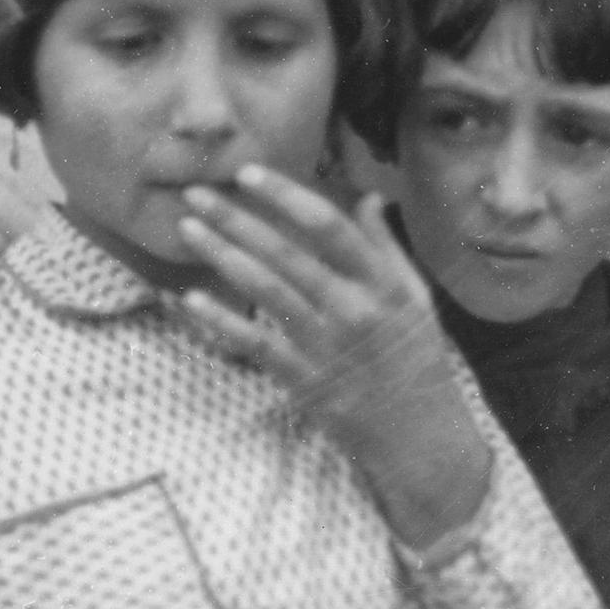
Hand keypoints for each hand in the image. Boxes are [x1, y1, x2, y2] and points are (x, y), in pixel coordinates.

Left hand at [175, 169, 491, 546]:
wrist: (420, 435)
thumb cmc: (416, 359)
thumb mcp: (415, 298)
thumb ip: (386, 247)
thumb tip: (368, 196)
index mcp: (383, 283)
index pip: (329, 225)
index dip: (285, 196)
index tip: (249, 173)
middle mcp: (353, 309)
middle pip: (286, 252)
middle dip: (236, 218)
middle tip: (197, 192)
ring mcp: (327, 346)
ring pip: (265, 290)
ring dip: (222, 256)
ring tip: (189, 229)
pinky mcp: (305, 381)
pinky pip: (256, 344)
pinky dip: (222, 321)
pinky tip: (190, 298)